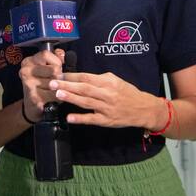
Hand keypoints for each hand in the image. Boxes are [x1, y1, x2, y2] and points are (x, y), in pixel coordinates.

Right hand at [18, 48, 64, 121]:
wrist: (32, 106)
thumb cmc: (42, 84)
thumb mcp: (46, 68)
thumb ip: (55, 58)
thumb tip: (61, 53)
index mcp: (28, 62)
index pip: (46, 54)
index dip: (56, 61)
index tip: (57, 68)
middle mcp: (25, 71)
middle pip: (54, 69)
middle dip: (59, 76)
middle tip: (56, 81)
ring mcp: (28, 84)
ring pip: (56, 83)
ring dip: (59, 88)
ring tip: (54, 90)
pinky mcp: (34, 97)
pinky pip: (54, 95)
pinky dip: (58, 98)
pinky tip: (53, 98)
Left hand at [50, 72, 164, 129]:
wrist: (143, 109)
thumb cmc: (127, 93)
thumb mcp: (115, 81)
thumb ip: (99, 79)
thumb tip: (80, 77)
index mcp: (108, 82)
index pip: (87, 77)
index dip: (72, 76)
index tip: (59, 74)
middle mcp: (107, 94)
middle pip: (84, 88)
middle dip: (67, 85)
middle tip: (52, 83)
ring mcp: (106, 108)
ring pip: (86, 102)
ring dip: (71, 98)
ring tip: (58, 94)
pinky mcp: (107, 121)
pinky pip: (92, 119)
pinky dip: (80, 118)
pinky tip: (69, 117)